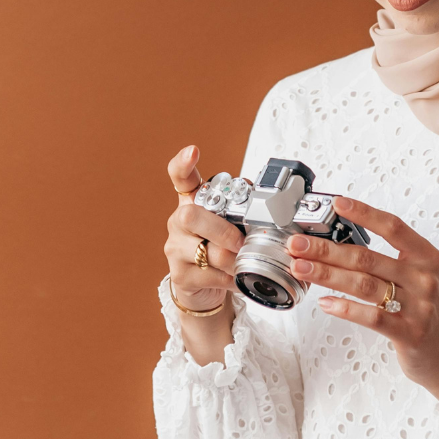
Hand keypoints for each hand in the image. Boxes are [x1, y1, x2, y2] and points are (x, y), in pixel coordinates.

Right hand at [164, 145, 244, 312]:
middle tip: (241, 242)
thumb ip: (243, 208)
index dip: (184, 163)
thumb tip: (263, 200)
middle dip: (222, 230)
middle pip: (191, 216)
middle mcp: (178, 223)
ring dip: (233, 259)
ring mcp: (175, 249)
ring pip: (206, 251)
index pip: (181, 177)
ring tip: (245, 263)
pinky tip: (238, 279)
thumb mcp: (230, 224)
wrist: (202, 288)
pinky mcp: (180, 275)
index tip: (193, 151)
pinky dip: (231, 279)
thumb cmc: (218, 249)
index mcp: (192, 204)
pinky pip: (211, 276)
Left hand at [285, 196, 438, 423]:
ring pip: (364, 285)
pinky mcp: (410, 333)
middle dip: (326, 249)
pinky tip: (325, 303)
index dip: (364, 213)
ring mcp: (419, 306)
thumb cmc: (426, 310)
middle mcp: (424, 278)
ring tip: (302, 268)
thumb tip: (337, 244)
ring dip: (327, 275)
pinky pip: (372, 317)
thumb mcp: (418, 276)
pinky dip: (345, 308)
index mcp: (426, 257)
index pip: (392, 227)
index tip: (337, 204)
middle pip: (367, 257)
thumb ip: (387, 259)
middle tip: (298, 244)